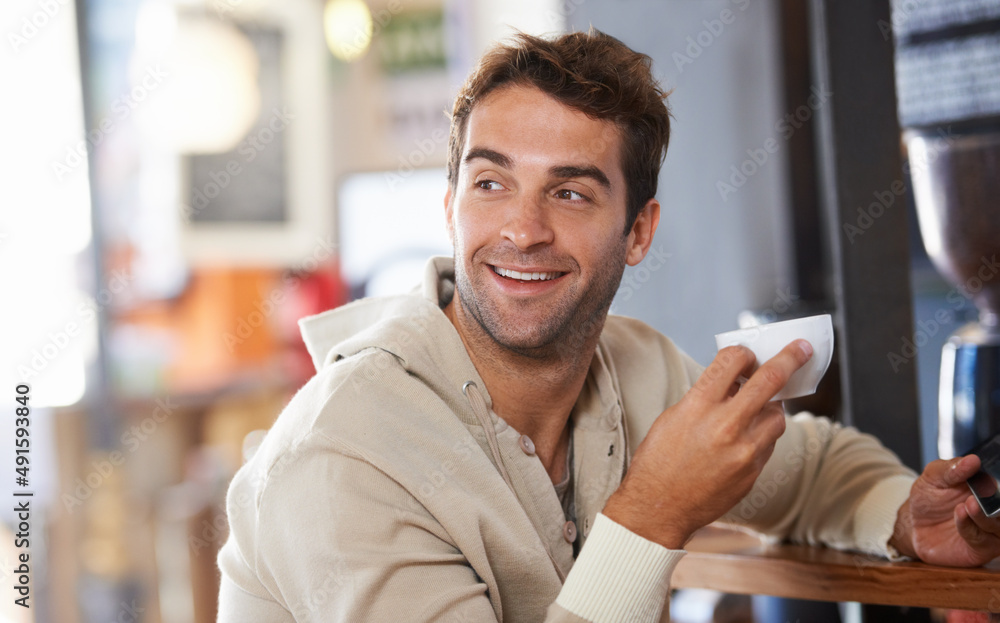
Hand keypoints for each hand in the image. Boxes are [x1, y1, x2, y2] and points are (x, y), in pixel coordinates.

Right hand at [602, 340, 812, 548]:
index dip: (744, 352)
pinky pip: (768, 444)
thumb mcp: (673, 418)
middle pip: (770, 380)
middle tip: (802, 348)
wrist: (658, 507)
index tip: (748, 355)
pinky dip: (761, 436)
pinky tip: (743, 440)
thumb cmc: (659, 461)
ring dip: (772, 407)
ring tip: (757, 410)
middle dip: (790, 358)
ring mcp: (743, 450)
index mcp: (698, 405)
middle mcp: (725, 425)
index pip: (733, 360)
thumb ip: (706, 398)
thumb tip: (734, 382)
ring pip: (778, 415)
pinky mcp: (752, 472)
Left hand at [891, 455, 999, 566]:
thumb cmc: (930, 498)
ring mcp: (992, 530)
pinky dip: (971, 528)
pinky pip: (983, 541)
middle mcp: (996, 510)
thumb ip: (952, 468)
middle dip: (996, 502)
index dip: (998, 481)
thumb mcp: (934, 477)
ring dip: (983, 516)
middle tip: (980, 496)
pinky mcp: (984, 548)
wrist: (914, 524)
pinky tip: (960, 515)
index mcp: (989, 488)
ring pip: (998, 526)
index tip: (990, 479)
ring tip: (969, 505)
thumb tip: (972, 460)